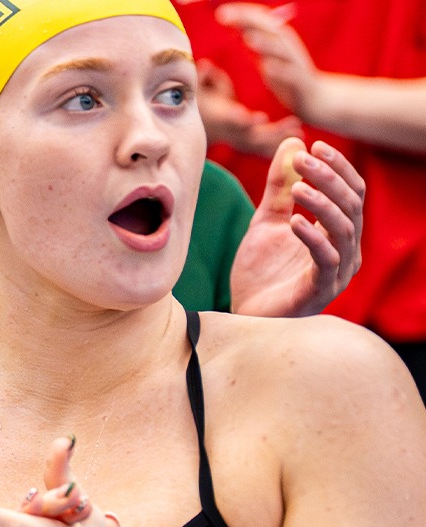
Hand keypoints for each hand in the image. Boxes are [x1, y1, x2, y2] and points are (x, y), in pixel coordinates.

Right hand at [196, 59, 303, 156]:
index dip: (244, 120)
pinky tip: (299, 138)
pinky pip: (263, 148)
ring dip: (281, 138)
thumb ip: (204, 77)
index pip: (230, 120)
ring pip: (260, 143)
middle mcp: (230, 133)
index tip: (262, 118)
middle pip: (252, 136)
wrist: (200, 125)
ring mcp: (238, 140)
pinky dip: (280, 145)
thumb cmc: (202, 101)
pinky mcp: (246, 144)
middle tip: (295, 123)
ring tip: (301, 132)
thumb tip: (206, 65)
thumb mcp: (199, 89)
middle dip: (273, 132)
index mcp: (219, 118)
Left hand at [218, 4, 325, 117]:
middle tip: (224, 16)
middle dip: (246, 21)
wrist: (316, 96)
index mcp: (279, 37)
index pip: (261, 18)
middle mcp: (288, 45)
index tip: (220, 12)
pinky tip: (267, 68)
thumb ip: (254, 40)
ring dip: (264, 43)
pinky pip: (289, 74)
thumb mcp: (268, 55)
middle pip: (268, 28)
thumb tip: (235, 26)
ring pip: (279, 50)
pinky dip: (279, 70)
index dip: (242, 13)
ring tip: (247, 38)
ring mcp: (295, 62)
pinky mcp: (300, 80)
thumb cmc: (288, 74)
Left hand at [229, 138, 364, 317]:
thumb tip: (293, 142)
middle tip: (302, 160)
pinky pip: (325, 259)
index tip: (314, 146)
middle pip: (351, 206)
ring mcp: (337, 273)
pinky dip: (311, 237)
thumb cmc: (261, 272)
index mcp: (339, 233)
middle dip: (328, 178)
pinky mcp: (320, 291)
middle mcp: (346, 251)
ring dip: (321, 204)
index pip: (352, 192)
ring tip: (296, 188)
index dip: (337, 168)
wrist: (242, 314)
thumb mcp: (267, 220)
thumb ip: (280, 186)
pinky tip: (293, 221)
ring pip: (343, 230)